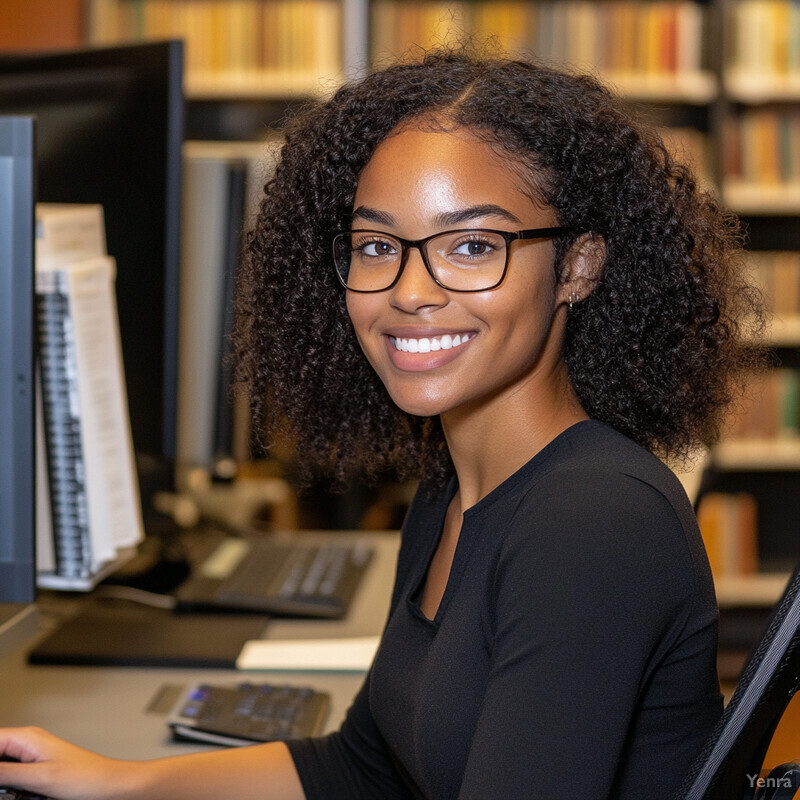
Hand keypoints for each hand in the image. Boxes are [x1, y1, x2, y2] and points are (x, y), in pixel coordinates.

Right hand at [0, 727, 138, 799]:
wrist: (109, 783)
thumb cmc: (85, 777)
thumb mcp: (38, 777)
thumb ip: (5, 773)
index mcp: (27, 737)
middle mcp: (28, 743)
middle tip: (8, 789)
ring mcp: (32, 756)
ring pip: (3, 767)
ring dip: (5, 782)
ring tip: (18, 790)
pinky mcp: (36, 769)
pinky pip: (13, 776)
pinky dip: (10, 785)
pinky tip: (19, 793)